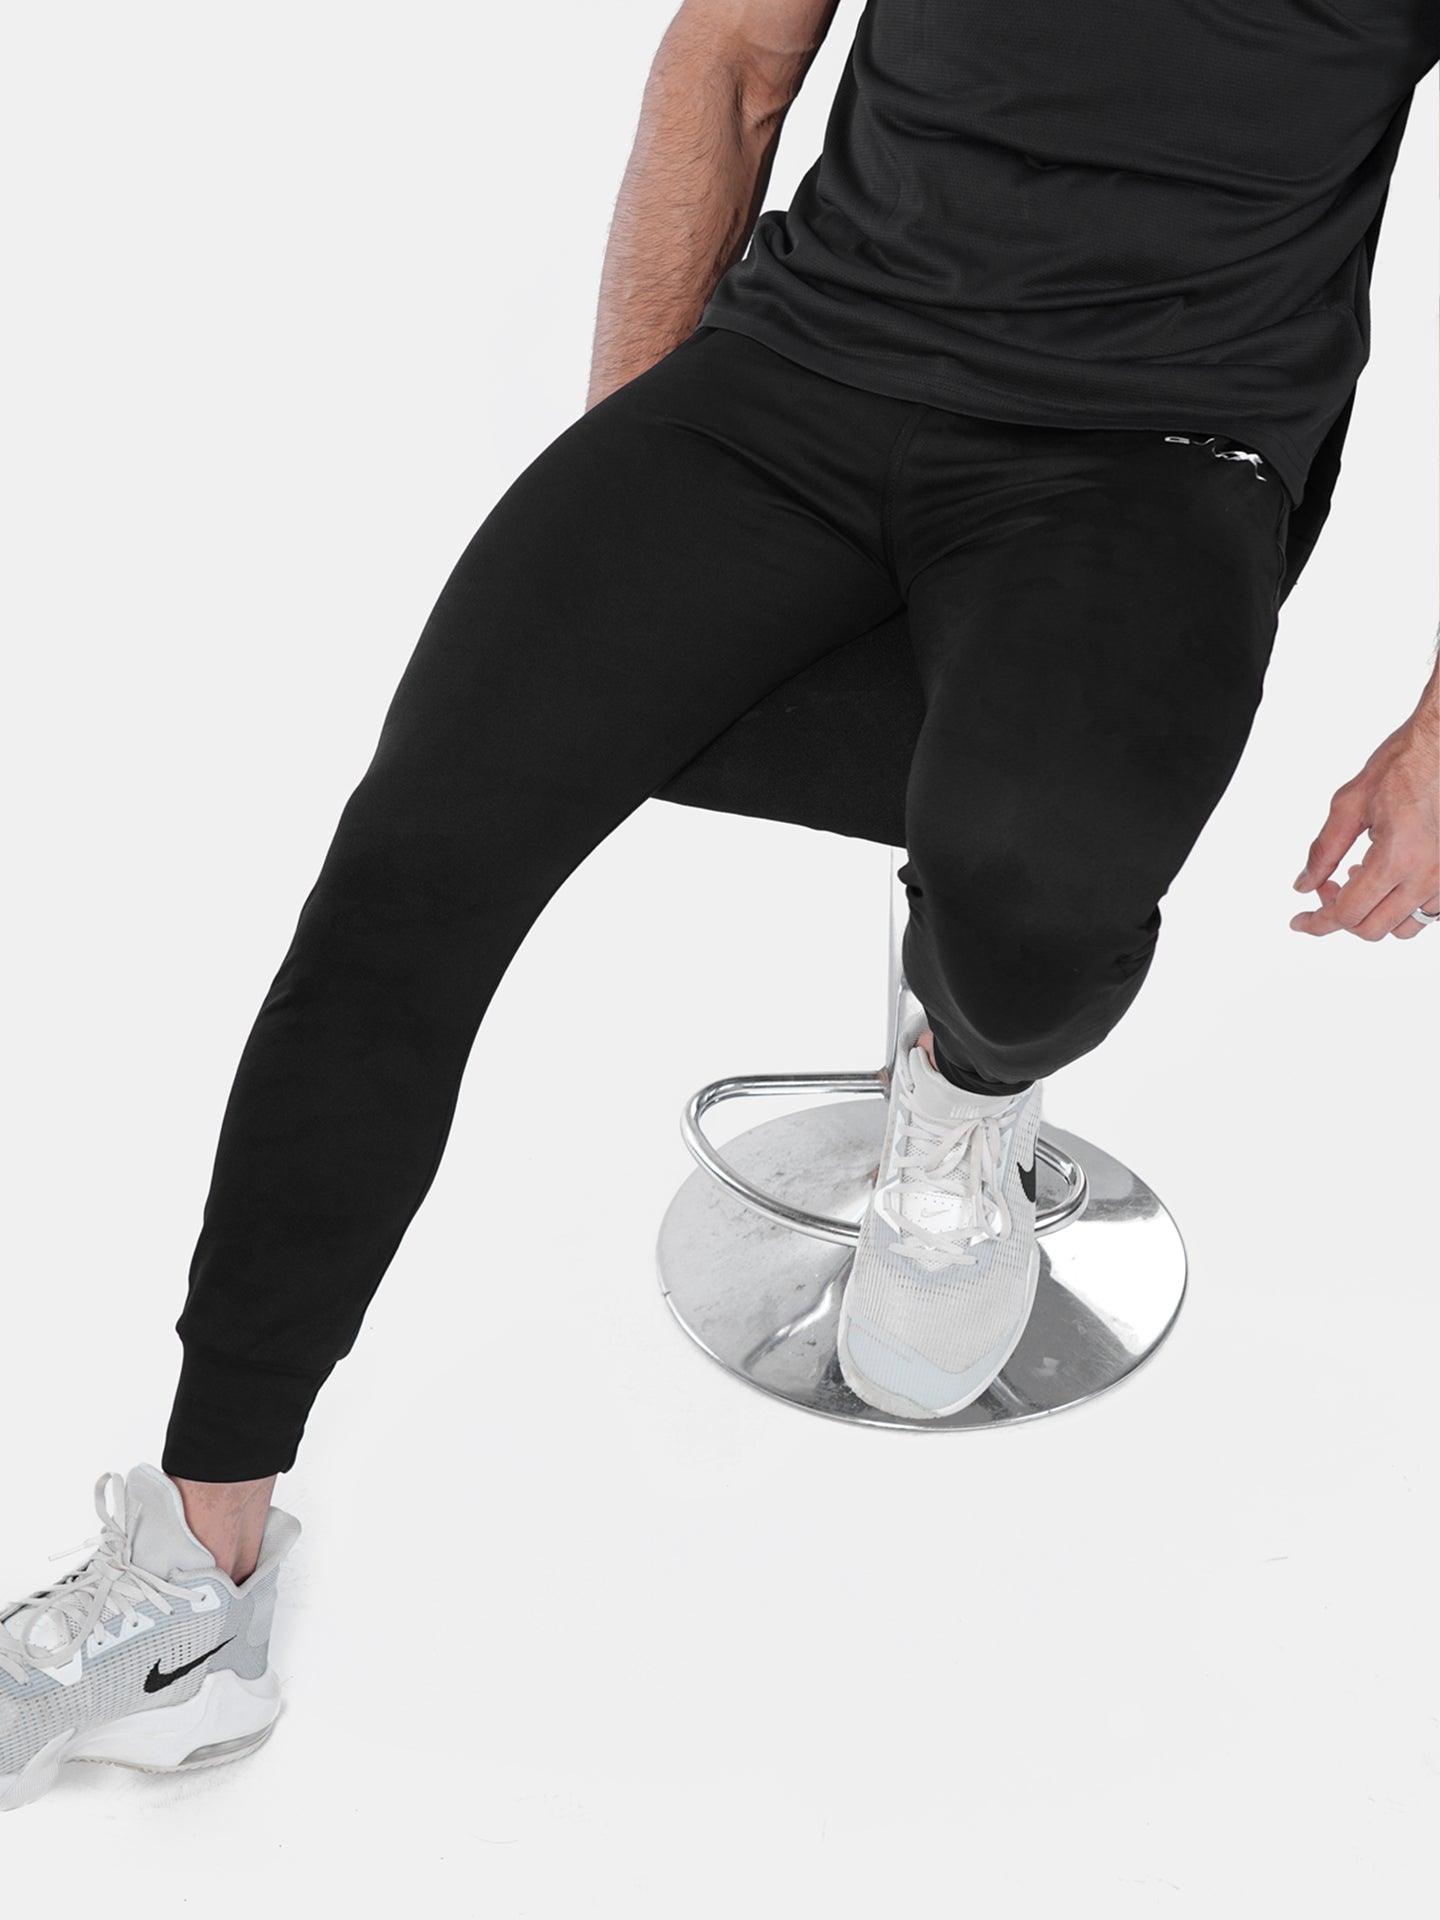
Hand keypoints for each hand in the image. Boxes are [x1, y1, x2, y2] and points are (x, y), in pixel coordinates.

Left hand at [1291, 701, 1439, 941]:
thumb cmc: (1403, 766)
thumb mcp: (1349, 804)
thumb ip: (1323, 851)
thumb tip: (1303, 885)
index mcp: (1397, 858)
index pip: (1348, 913)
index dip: (1317, 922)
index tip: (1300, 921)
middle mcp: (1428, 875)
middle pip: (1371, 929)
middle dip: (1341, 915)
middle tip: (1327, 886)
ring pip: (1402, 928)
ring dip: (1374, 914)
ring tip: (1359, 880)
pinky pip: (1427, 913)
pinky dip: (1401, 908)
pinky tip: (1388, 879)